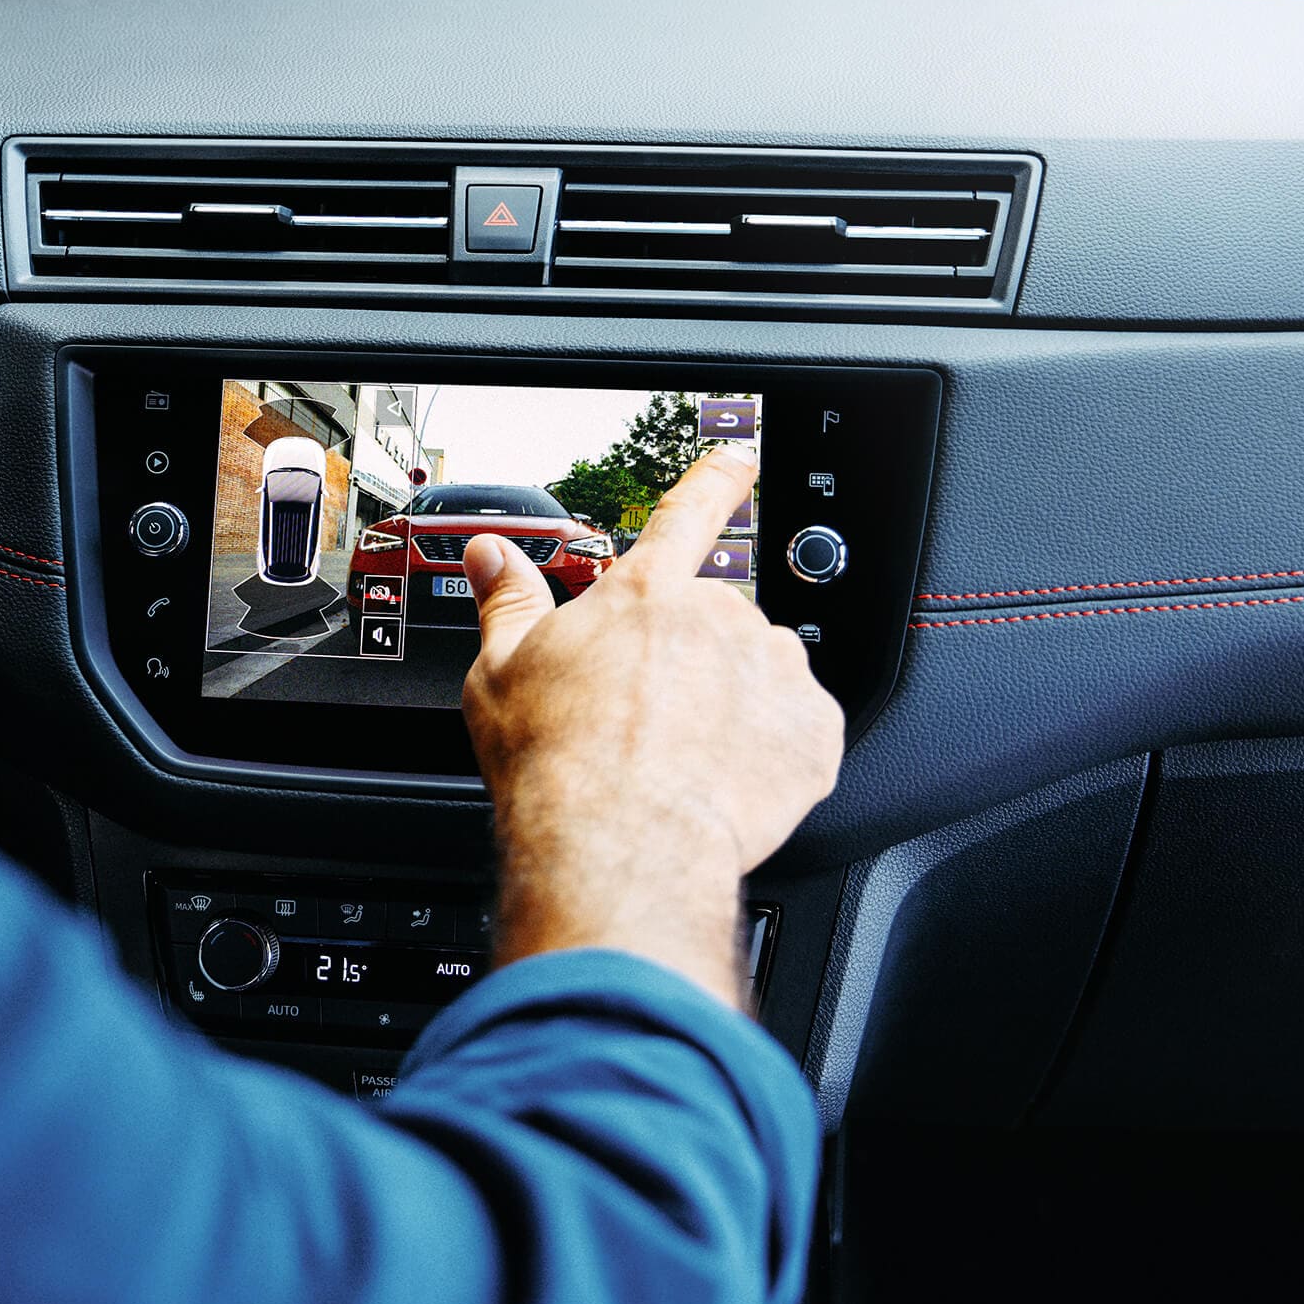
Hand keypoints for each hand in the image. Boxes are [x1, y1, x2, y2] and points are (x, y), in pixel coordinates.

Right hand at [459, 443, 840, 1006]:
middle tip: (652, 718)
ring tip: (687, 757)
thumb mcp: (503, 670)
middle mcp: (717, 617)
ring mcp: (772, 671)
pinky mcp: (812, 731)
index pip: (687, 514)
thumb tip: (491, 555)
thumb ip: (508, 601)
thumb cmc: (557, 762)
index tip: (740, 460)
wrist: (620, 842)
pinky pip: (800, 730)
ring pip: (762, 672)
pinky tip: (726, 779)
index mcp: (643, 594)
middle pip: (716, 621)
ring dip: (735, 701)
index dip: (716, 481)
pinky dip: (772, 751)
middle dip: (693, 660)